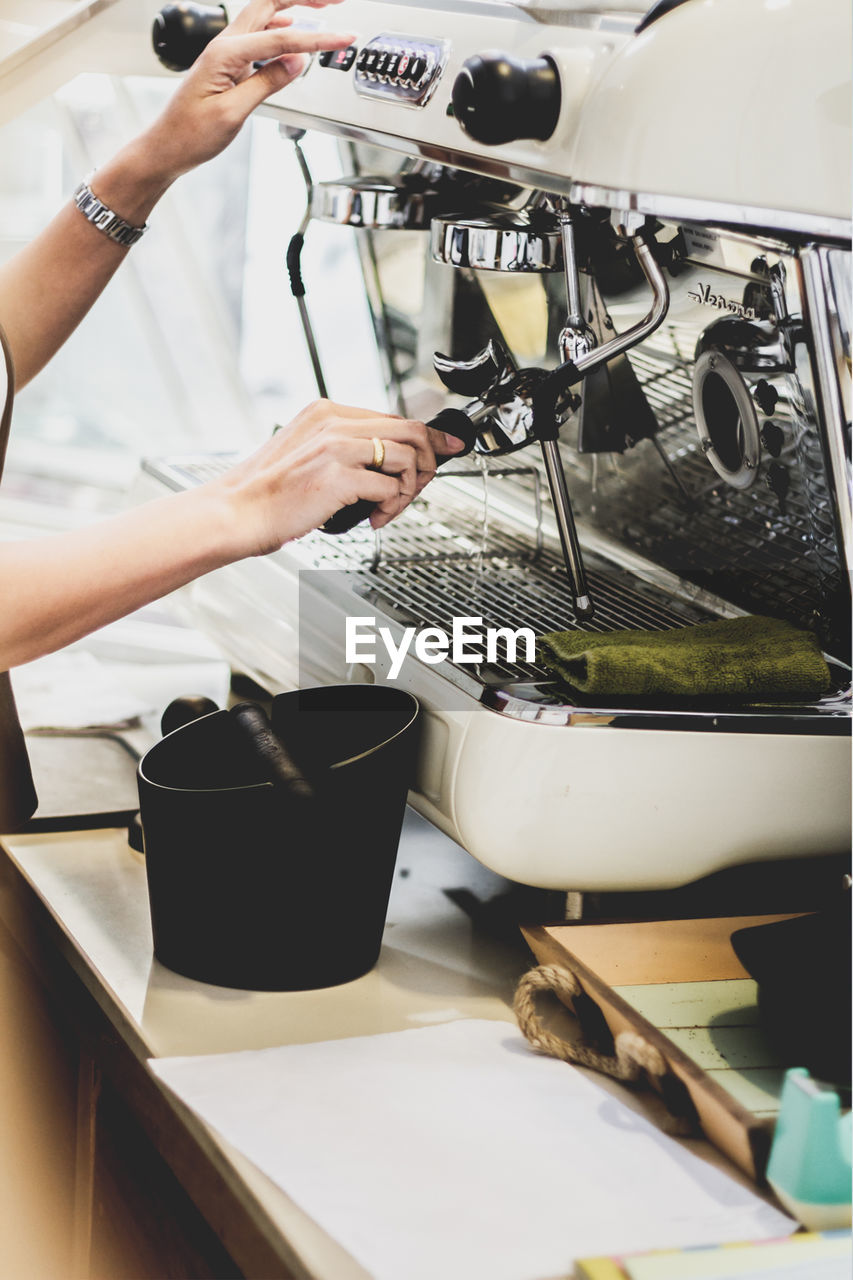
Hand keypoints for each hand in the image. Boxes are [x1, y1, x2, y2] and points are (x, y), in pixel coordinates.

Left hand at [142, 0, 353, 181]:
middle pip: (270, 4)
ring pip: (264, 15)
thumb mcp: (234, 112)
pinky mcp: (227, 63)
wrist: (166, 147)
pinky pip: (258, 33)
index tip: (343, 38)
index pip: (281, 38)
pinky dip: (280, 26)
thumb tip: (297, 61)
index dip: (317, 38)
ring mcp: (225, 52)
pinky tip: (291, 27)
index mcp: (225, 53)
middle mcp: (224, 45)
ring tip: (321, 6)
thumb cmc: (191, 134)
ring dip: (294, 6)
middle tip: (335, 0)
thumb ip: (267, 82)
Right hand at [211, 400, 466, 553]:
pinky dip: (392, 507)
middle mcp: (334, 424)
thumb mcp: (306, 455)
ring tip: (389, 508)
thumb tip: (386, 460)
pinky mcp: (339, 477)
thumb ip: (342, 449)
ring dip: (409, 489)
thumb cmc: (267, 494)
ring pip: (408, 457)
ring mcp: (337, 448)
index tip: (445, 450)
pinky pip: (390, 487)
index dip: (426, 439)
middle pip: (411, 430)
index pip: (393, 417)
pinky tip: (373, 519)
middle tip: (416, 489)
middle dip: (427, 463)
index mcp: (326, 413)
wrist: (237, 513)